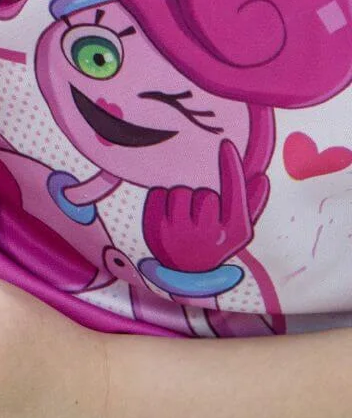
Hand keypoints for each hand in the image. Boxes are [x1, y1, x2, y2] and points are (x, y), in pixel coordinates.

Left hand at [142, 141, 254, 271]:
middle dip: (201, 198)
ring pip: (180, 192)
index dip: (231, 167)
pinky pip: (158, 194)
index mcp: (233, 232)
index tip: (226, 145)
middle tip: (199, 216)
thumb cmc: (215, 240)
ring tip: (183, 217)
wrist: (185, 272)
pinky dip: (160, 200)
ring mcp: (180, 235)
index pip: (234, 192)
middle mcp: (208, 236)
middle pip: (205, 193)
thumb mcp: (238, 228)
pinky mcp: (154, 231)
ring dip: (180, 198)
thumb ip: (251, 202)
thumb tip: (261, 178)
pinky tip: (166, 216)